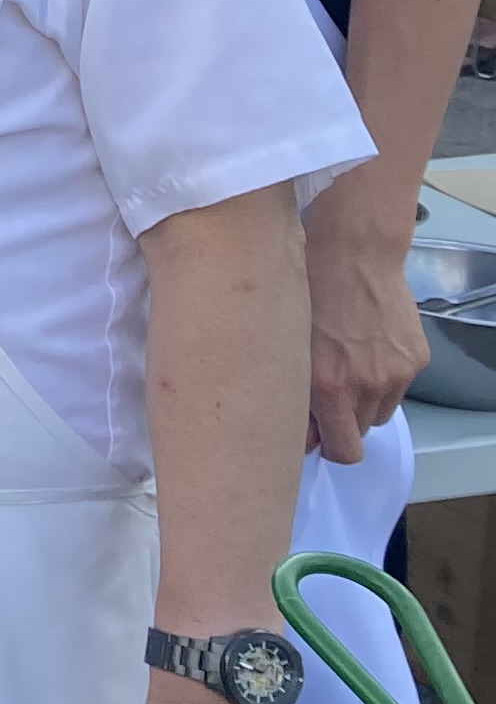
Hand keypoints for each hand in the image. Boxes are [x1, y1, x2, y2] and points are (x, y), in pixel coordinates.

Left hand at [302, 215, 426, 462]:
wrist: (352, 252)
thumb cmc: (306, 290)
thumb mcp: (287, 344)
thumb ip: (294, 392)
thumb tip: (301, 428)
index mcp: (329, 387)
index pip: (342, 451)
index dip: (326, 447)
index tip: (312, 434)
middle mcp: (367, 385)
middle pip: (359, 432)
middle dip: (340, 421)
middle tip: (323, 393)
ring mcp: (397, 372)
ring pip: (379, 412)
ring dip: (362, 401)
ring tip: (344, 365)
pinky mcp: (417, 358)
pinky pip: (398, 386)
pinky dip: (382, 377)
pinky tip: (364, 347)